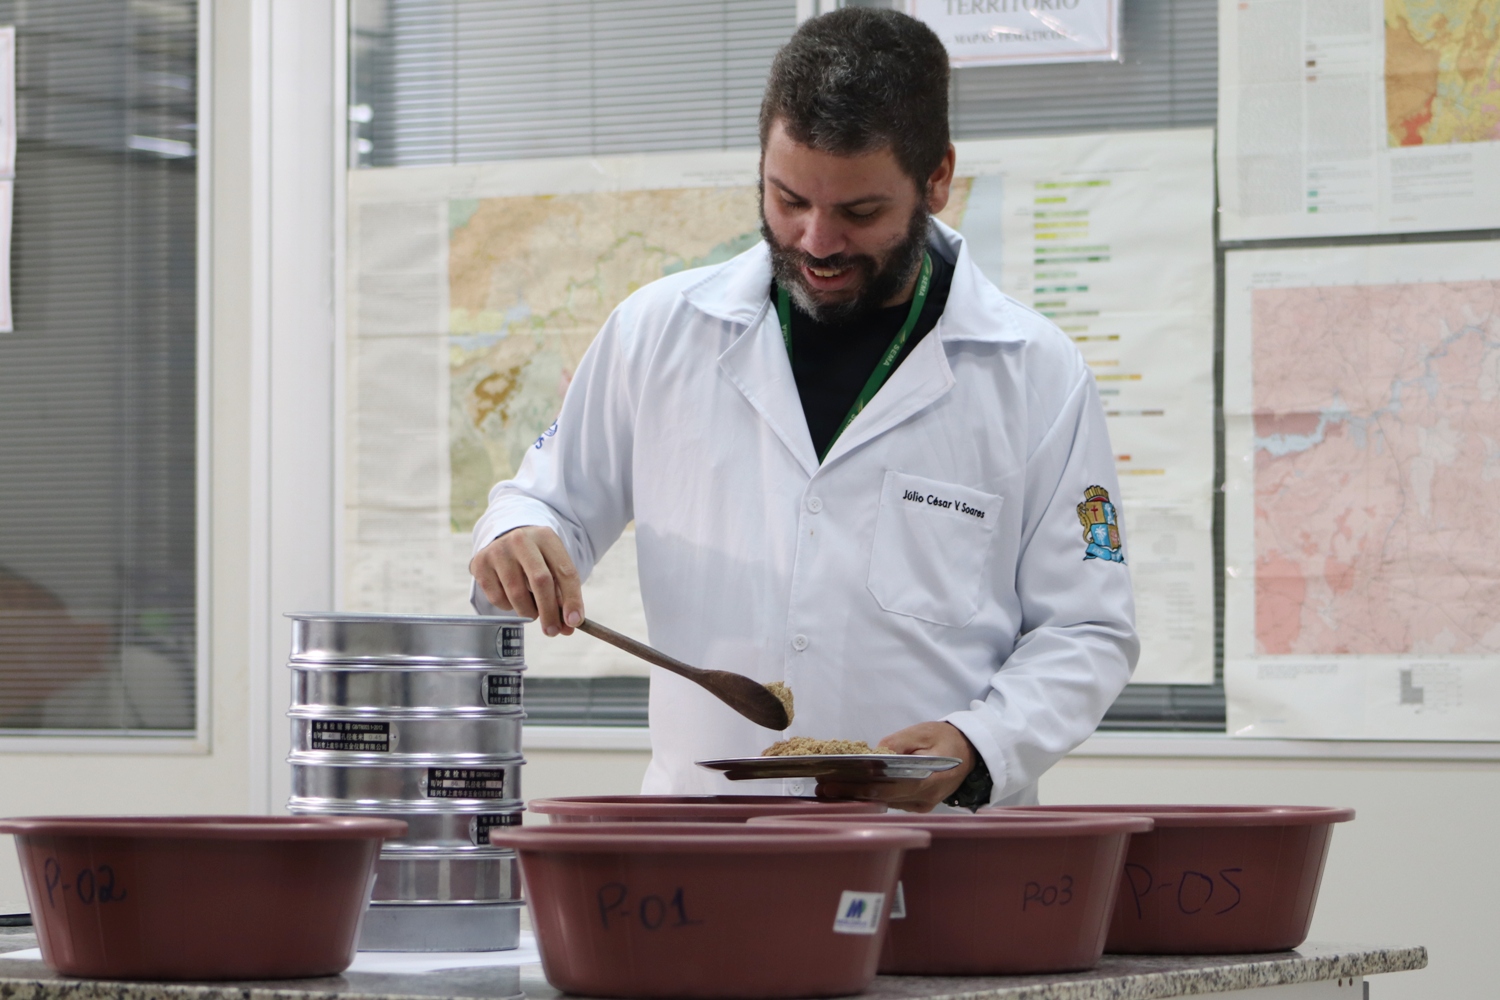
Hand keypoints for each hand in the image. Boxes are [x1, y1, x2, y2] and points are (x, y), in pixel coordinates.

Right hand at [469, 526, 583, 635]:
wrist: (505, 539)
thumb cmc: (535, 559)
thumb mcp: (552, 565)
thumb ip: (562, 594)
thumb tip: (568, 626)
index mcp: (546, 537)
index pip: (565, 571)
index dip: (572, 599)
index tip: (574, 622)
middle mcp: (521, 540)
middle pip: (540, 581)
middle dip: (549, 612)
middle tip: (553, 630)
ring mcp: (498, 551)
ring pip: (517, 594)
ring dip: (528, 612)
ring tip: (533, 611)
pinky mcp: (480, 564)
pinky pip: (497, 598)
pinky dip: (509, 607)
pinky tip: (512, 599)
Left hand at [815, 721, 977, 812]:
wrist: (970, 752)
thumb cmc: (946, 738)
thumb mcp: (922, 732)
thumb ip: (896, 744)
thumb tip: (871, 756)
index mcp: (929, 780)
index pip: (887, 788)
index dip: (858, 788)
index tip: (833, 783)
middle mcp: (924, 799)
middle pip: (881, 799)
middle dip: (850, 794)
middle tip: (823, 789)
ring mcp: (921, 806)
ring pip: (884, 803)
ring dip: (857, 796)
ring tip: (830, 788)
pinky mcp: (917, 806)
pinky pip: (890, 801)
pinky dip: (870, 796)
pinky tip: (850, 790)